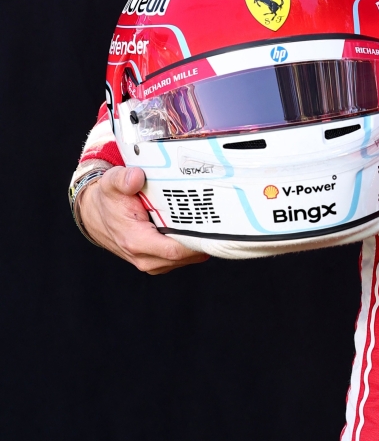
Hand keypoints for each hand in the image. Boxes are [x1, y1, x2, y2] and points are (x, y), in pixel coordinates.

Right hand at [78, 166, 208, 274]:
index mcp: (135, 241)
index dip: (195, 242)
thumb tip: (136, 177)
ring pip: (185, 259)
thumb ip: (123, 179)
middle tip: (220, 221)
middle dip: (202, 241)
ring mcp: (151, 262)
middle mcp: (144, 257)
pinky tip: (198, 229)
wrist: (96, 214)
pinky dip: (190, 246)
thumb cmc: (109, 199)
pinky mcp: (156, 261)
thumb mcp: (112, 182)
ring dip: (197, 244)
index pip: (174, 251)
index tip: (213, 227)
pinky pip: (180, 258)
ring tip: (212, 223)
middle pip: (184, 257)